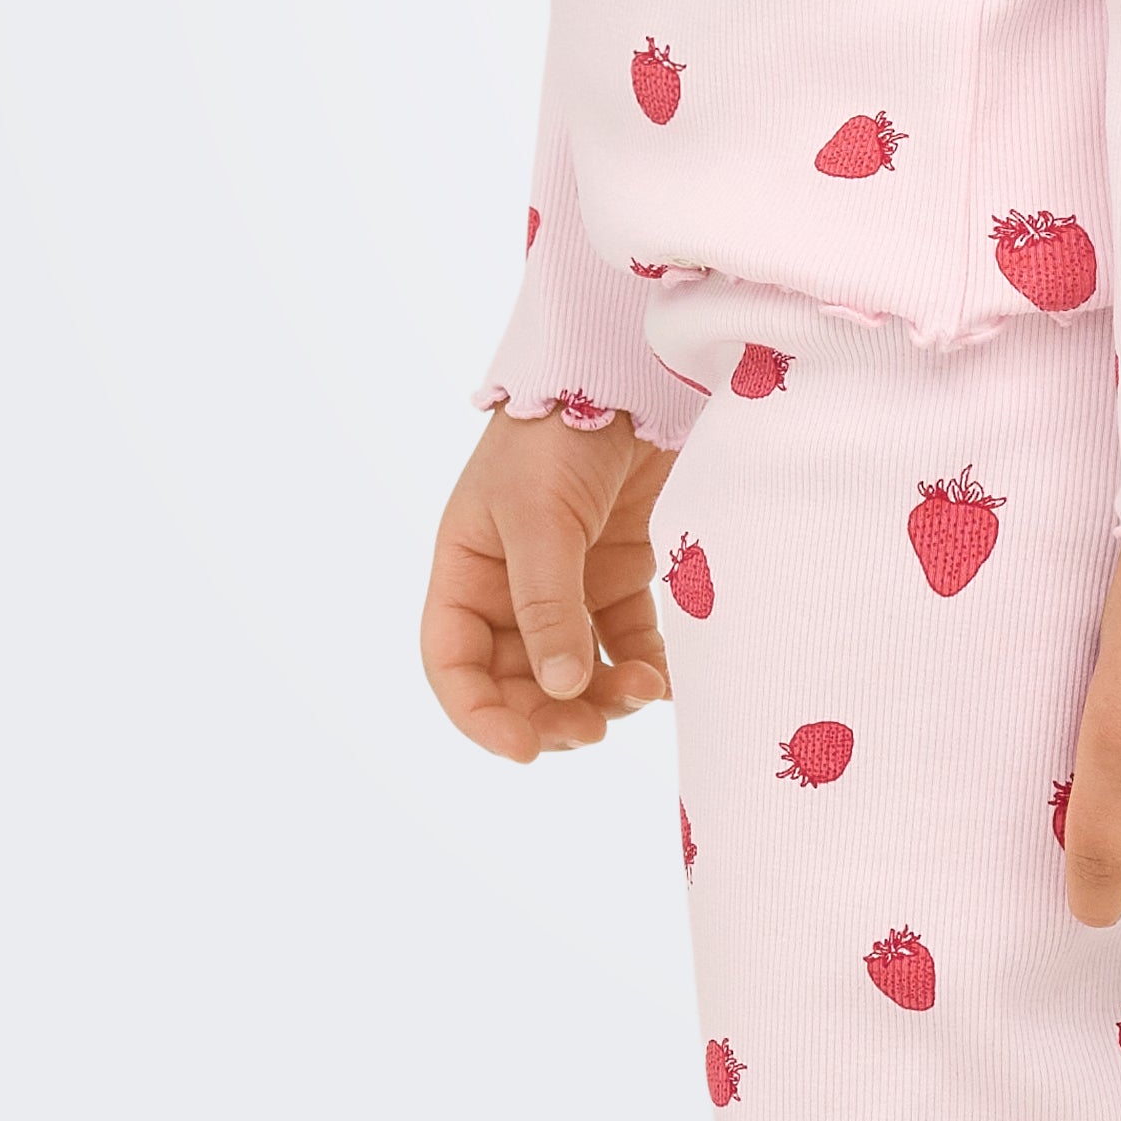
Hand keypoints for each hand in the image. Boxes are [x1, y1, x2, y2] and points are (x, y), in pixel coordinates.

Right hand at [420, 411, 678, 762]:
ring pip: (575, 668)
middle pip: (516, 678)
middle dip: (549, 713)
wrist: (632, 370)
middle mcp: (511, 583)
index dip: (479, 714)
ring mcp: (570, 579)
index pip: (454, 662)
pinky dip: (645, 665)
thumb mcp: (537, 517)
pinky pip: (628, 639)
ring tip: (642, 693)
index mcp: (466, 568)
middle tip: (593, 730)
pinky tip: (667, 677)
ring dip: (602, 695)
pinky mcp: (623, 570)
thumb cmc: (559, 433)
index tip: (523, 749)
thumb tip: (558, 691)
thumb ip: (546, 604)